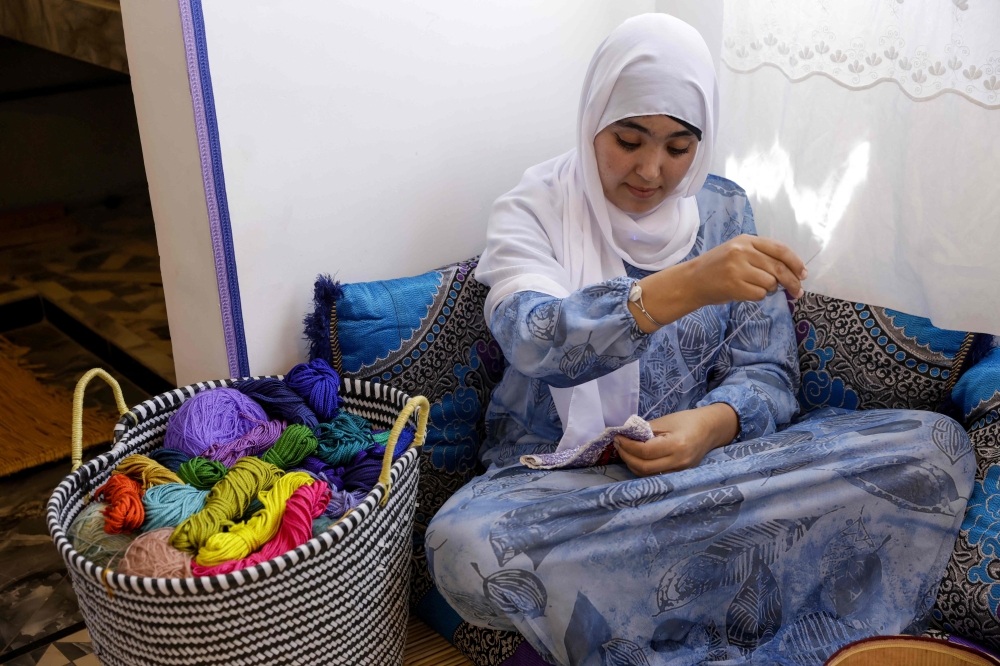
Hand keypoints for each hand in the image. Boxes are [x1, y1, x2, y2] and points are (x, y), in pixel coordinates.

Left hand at [614, 403, 738, 476]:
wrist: (709, 430)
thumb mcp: (665, 421)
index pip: (644, 451)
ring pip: (648, 475)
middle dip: (626, 456)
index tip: (618, 437)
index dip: (627, 445)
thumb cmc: (687, 421)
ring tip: (625, 451)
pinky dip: (642, 469)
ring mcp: (680, 472)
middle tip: (618, 444)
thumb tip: (625, 435)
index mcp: (676, 445)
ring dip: (632, 464)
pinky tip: (636, 458)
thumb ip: (645, 430)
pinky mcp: (679, 475)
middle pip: (644, 467)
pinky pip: (656, 475)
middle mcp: (679, 462)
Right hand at [686, 234, 806, 303]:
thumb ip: (761, 256)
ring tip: (755, 288)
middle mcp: (742, 251)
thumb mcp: (738, 252)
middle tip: (798, 292)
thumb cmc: (718, 267)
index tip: (803, 274)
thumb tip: (792, 271)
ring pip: (770, 282)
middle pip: (778, 268)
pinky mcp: (734, 285)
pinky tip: (746, 293)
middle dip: (792, 282)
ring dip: (769, 289)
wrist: (692, 280)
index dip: (795, 262)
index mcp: (746, 240)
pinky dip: (758, 296)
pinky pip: (759, 294)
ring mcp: (737, 268)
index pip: (779, 249)